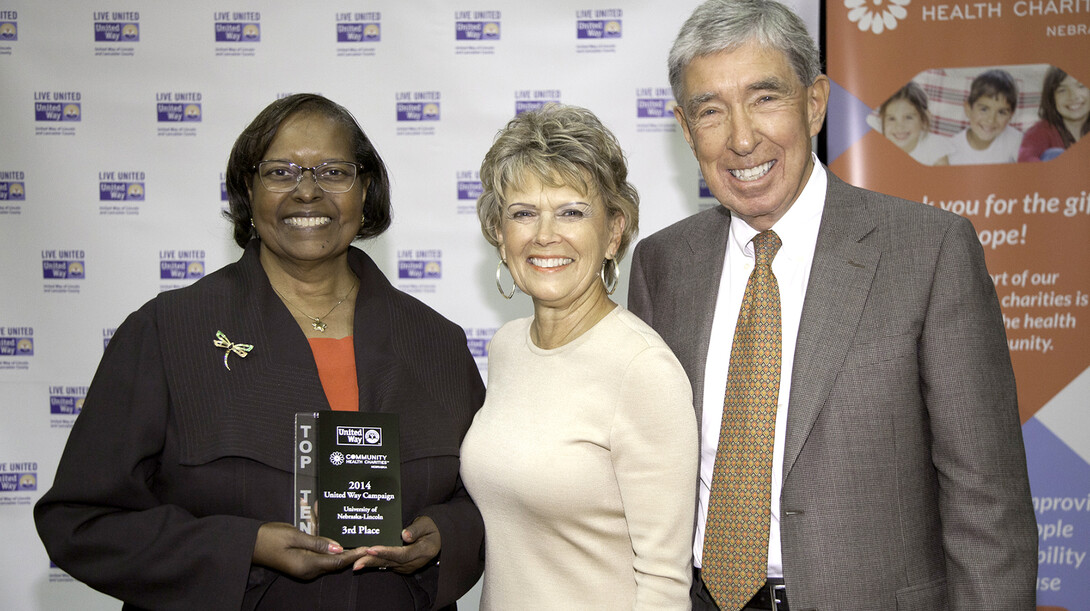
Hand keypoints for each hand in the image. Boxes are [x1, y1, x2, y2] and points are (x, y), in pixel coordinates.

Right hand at [252, 522, 366, 579]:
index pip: (337, 561)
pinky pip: (319, 554)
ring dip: (340, 547)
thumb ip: (318, 542)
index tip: (367, 548)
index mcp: (307, 565)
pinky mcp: (301, 562)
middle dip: (350, 552)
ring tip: (353, 537)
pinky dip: (327, 545)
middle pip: (335, 562)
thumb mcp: (294, 536)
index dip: (353, 554)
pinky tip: (332, 535)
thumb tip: (338, 547)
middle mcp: (308, 570)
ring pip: (329, 558)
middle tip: (365, 541)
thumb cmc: (269, 538)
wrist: (249, 543)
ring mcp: (304, 567)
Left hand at [353, 516, 440, 573]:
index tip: (372, 548)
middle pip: (390, 562)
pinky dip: (375, 563)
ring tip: (356, 564)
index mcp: (422, 551)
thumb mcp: (427, 524)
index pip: (401, 554)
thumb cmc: (431, 528)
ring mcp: (407, 566)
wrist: (437, 539)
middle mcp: (413, 562)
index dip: (386, 552)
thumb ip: (416, 529)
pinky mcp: (402, 566)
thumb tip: (404, 535)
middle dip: (372, 562)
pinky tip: (364, 562)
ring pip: (387, 565)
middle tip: (356, 563)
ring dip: (371, 564)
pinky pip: (387, 565)